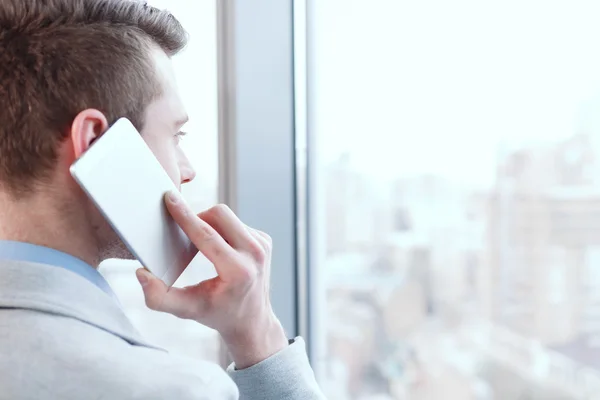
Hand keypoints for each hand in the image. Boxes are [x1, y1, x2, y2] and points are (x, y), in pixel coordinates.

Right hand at [135, 191, 288, 368]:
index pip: (207, 235)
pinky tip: (219, 248)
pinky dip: (222, 230)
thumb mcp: (187, 310)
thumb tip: (142, 273)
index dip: (185, 216)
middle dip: (197, 217)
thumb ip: (159, 297)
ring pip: (227, 216)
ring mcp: (263, 245)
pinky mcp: (265, 240)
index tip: (170, 198)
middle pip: (219, 214)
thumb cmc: (218, 314)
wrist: (252, 321)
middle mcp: (255, 254)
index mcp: (238, 270)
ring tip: (202, 245)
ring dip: (210, 223)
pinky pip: (236, 222)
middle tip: (185, 233)